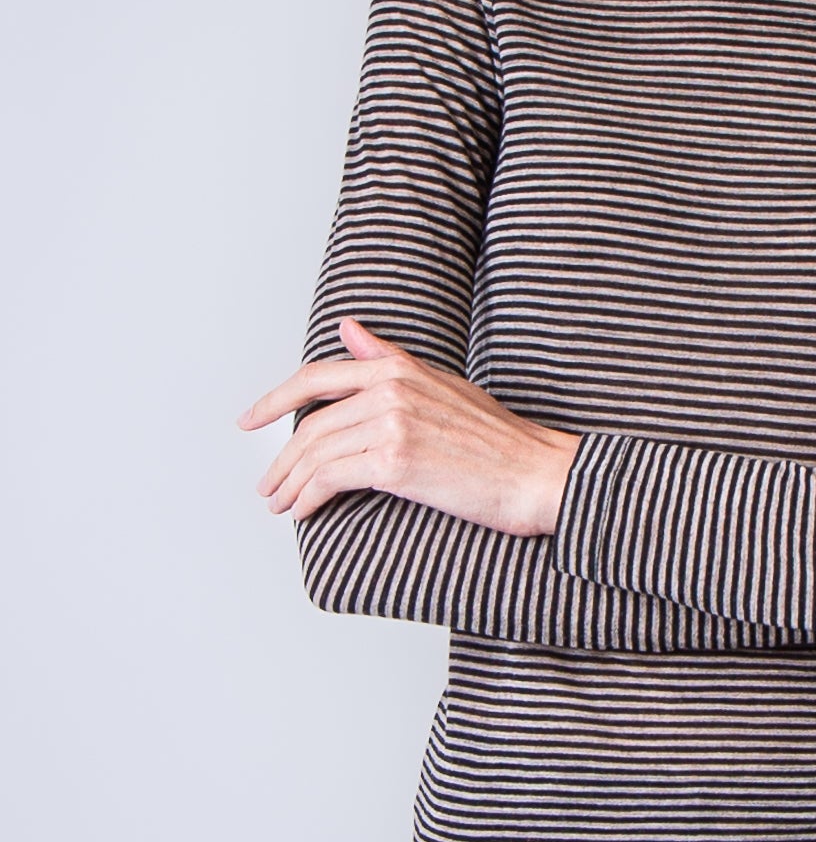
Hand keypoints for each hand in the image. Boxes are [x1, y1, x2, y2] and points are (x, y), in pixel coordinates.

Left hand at [237, 318, 581, 535]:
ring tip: (280, 503)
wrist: (538, 475)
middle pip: (311, 423)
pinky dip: (309, 497)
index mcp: (399, 369)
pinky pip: (331, 478)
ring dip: (289, 483)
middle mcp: (391, 389)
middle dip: (281, 458)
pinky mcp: (395, 462)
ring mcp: (392, 424)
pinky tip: (304, 511)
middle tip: (269, 483)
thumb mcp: (442, 386)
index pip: (318, 376)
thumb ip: (389, 359)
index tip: (251, 419)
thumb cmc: (501, 443)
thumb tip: (348, 330)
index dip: (275, 400)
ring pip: (315, 453)